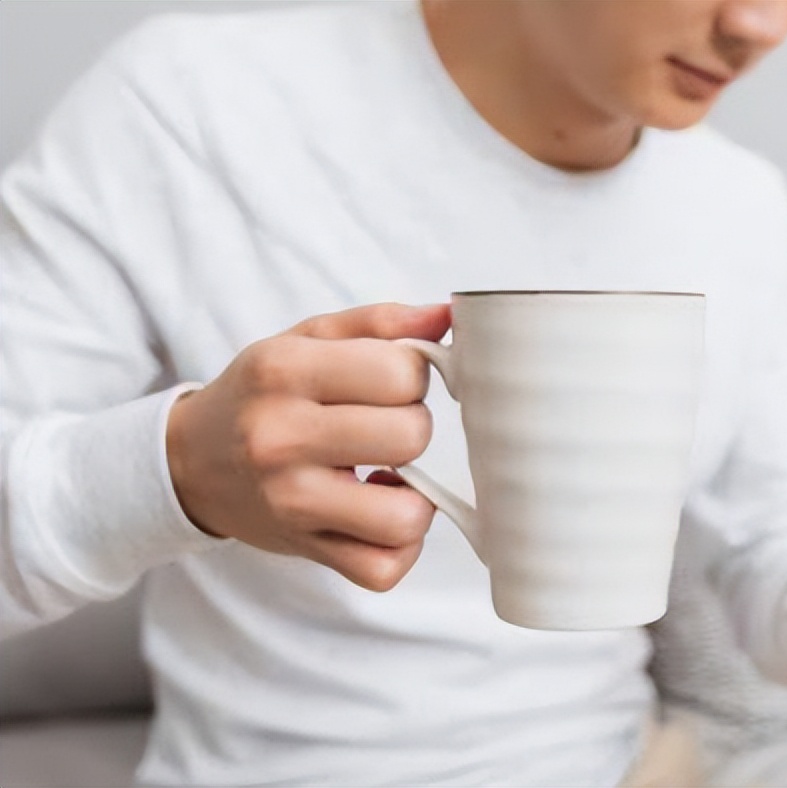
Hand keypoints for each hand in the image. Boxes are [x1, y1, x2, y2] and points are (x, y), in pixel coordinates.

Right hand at [166, 302, 450, 590]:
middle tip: (385, 427)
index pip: (400, 371)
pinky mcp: (304, 549)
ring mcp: (291, 502)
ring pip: (406, 515)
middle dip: (413, 427)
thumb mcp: (307, 339)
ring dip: (415, 496)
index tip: (391, 382)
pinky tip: (378, 514)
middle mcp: (281, 437)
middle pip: (411, 436)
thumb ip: (380, 323)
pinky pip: (383, 568)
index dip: (414, 374)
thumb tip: (450, 316)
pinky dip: (398, 547)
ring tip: (389, 475)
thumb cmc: (263, 394)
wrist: (189, 462)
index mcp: (286, 370)